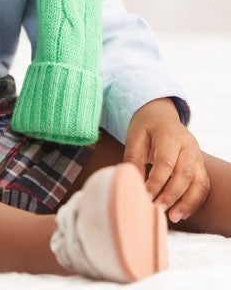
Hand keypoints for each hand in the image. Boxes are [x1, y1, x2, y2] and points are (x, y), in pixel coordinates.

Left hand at [123, 98, 209, 223]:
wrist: (161, 117)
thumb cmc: (146, 128)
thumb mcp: (135, 137)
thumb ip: (134, 158)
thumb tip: (131, 183)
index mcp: (170, 135)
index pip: (166, 161)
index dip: (157, 181)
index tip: (146, 196)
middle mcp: (188, 146)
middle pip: (185, 174)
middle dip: (171, 195)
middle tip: (157, 209)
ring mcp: (197, 156)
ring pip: (199, 183)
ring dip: (187, 203)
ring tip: (172, 217)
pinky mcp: (200, 166)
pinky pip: (202, 187)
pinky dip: (194, 202)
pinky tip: (182, 213)